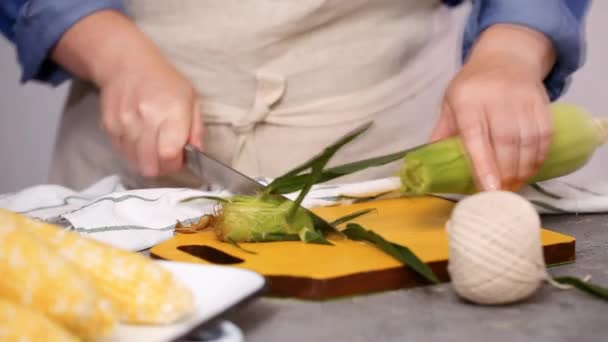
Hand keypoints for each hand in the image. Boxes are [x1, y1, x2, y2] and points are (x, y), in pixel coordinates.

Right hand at [50, 10, 202, 177]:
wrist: (127, 64)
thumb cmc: (165, 82)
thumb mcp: (191, 99)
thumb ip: (197, 130)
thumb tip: (197, 154)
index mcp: (171, 111)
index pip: (168, 154)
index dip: (176, 163)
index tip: (180, 158)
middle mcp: (146, 117)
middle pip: (150, 165)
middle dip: (162, 167)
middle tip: (167, 155)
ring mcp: (124, 123)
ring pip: (135, 163)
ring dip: (147, 160)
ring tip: (153, 144)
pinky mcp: (109, 126)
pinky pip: (122, 153)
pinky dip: (133, 152)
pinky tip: (140, 137)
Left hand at [431, 24, 556, 191]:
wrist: (505, 55)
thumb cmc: (472, 86)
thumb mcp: (450, 103)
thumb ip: (442, 132)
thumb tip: (429, 162)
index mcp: (467, 100)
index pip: (475, 135)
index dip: (483, 164)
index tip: (488, 188)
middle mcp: (496, 98)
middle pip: (505, 141)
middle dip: (505, 172)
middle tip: (500, 193)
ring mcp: (521, 99)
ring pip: (527, 140)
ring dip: (523, 168)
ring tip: (514, 186)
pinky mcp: (541, 102)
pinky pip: (544, 133)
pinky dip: (539, 156)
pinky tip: (530, 170)